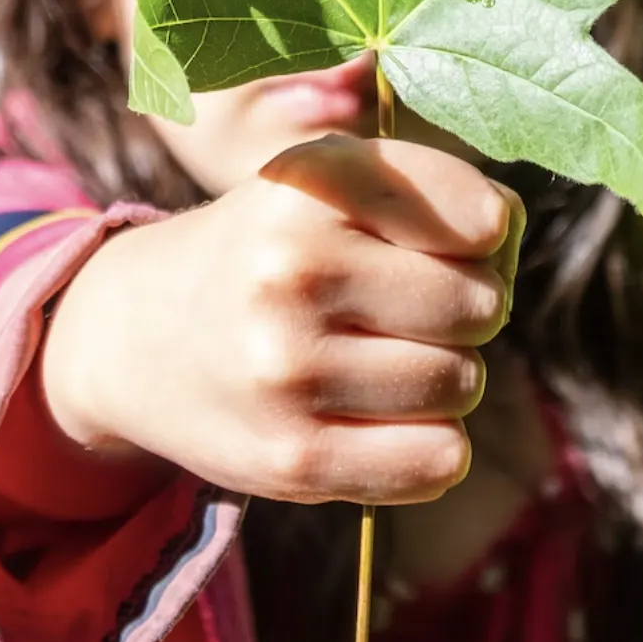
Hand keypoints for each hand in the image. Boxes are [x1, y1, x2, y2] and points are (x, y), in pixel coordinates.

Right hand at [41, 135, 522, 505]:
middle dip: (466, 309)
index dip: (483, 234)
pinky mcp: (292, 458)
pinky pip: (438, 460)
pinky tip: (382, 418)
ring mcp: (288, 369)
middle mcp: (292, 270)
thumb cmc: (271, 249)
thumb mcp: (327, 181)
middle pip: (481, 306)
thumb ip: (432, 191)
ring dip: (445, 378)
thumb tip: (504, 234)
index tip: (446, 242)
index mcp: (310, 184)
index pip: (479, 218)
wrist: (138, 334)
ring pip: (463, 384)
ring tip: (382, 359)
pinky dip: (432, 445)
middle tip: (407, 310)